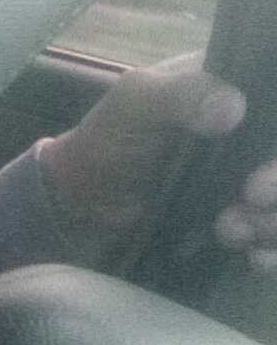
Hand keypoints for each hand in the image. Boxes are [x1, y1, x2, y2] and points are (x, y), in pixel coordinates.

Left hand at [40, 50, 276, 270]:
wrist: (86, 206)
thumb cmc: (108, 142)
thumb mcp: (135, 104)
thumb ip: (179, 94)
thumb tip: (232, 108)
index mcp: (233, 88)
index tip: (256, 179)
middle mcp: (250, 131)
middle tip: (249, 202)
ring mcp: (250, 176)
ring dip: (275, 224)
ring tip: (230, 230)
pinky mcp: (247, 215)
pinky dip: (274, 251)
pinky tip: (253, 257)